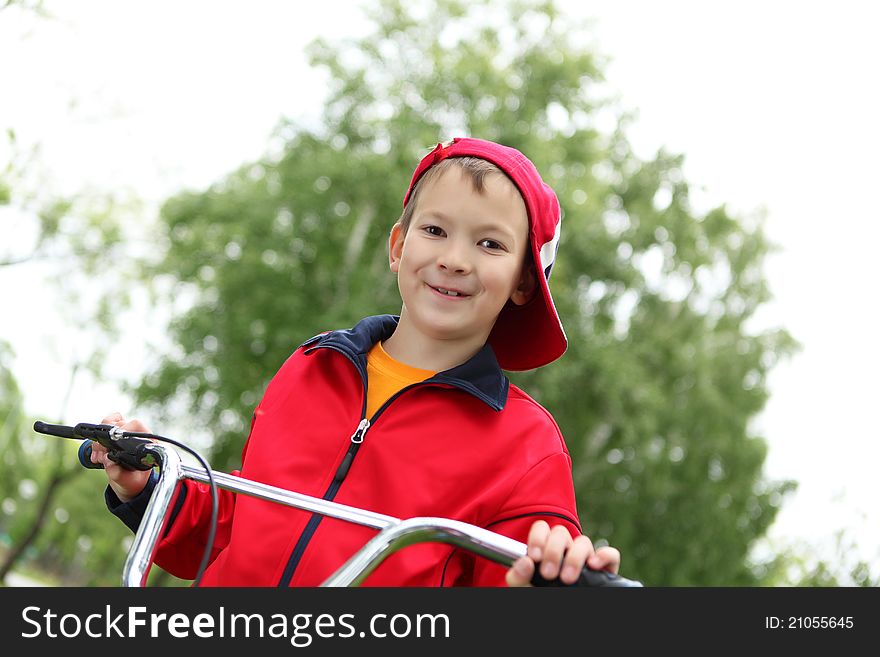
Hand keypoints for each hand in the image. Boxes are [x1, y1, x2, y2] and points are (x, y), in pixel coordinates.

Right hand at [90, 411, 152, 502]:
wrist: (129, 484)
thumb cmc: (134, 480)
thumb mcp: (128, 481)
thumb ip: (119, 474)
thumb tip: (108, 462)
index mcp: (146, 441)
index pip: (136, 424)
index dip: (123, 430)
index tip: (114, 443)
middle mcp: (135, 434)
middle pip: (118, 423)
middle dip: (106, 440)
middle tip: (102, 456)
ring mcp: (123, 434)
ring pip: (107, 425)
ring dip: (99, 442)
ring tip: (99, 459)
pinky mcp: (113, 438)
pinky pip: (102, 431)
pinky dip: (96, 443)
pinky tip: (97, 456)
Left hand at [505, 520, 620, 586]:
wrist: (559, 612)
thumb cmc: (540, 595)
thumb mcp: (525, 588)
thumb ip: (518, 577)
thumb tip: (525, 562)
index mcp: (545, 549)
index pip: (542, 528)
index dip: (538, 538)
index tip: (534, 557)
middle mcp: (565, 550)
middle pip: (561, 533)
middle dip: (553, 552)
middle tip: (548, 574)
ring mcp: (585, 558)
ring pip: (583, 542)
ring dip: (575, 557)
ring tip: (567, 578)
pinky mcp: (604, 570)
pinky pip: (611, 555)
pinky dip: (604, 556)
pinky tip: (593, 566)